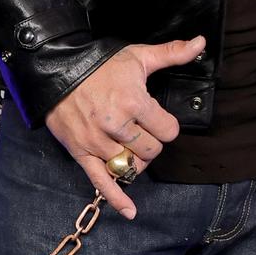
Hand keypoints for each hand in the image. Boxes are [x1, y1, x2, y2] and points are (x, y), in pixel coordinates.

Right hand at [45, 36, 204, 216]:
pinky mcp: (81, 153)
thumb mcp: (137, 55)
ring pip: (131, 167)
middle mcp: (116, 125)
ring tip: (130, 147)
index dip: (167, 127)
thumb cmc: (99, 63)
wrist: (55, 69)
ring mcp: (97, 142)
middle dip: (151, 143)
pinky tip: (130, 211)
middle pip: (151, 152)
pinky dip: (117, 199)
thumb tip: (200, 42)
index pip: (168, 132)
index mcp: (134, 102)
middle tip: (143, 131)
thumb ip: (171, 53)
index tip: (159, 120)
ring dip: (135, 161)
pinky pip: (101, 181)